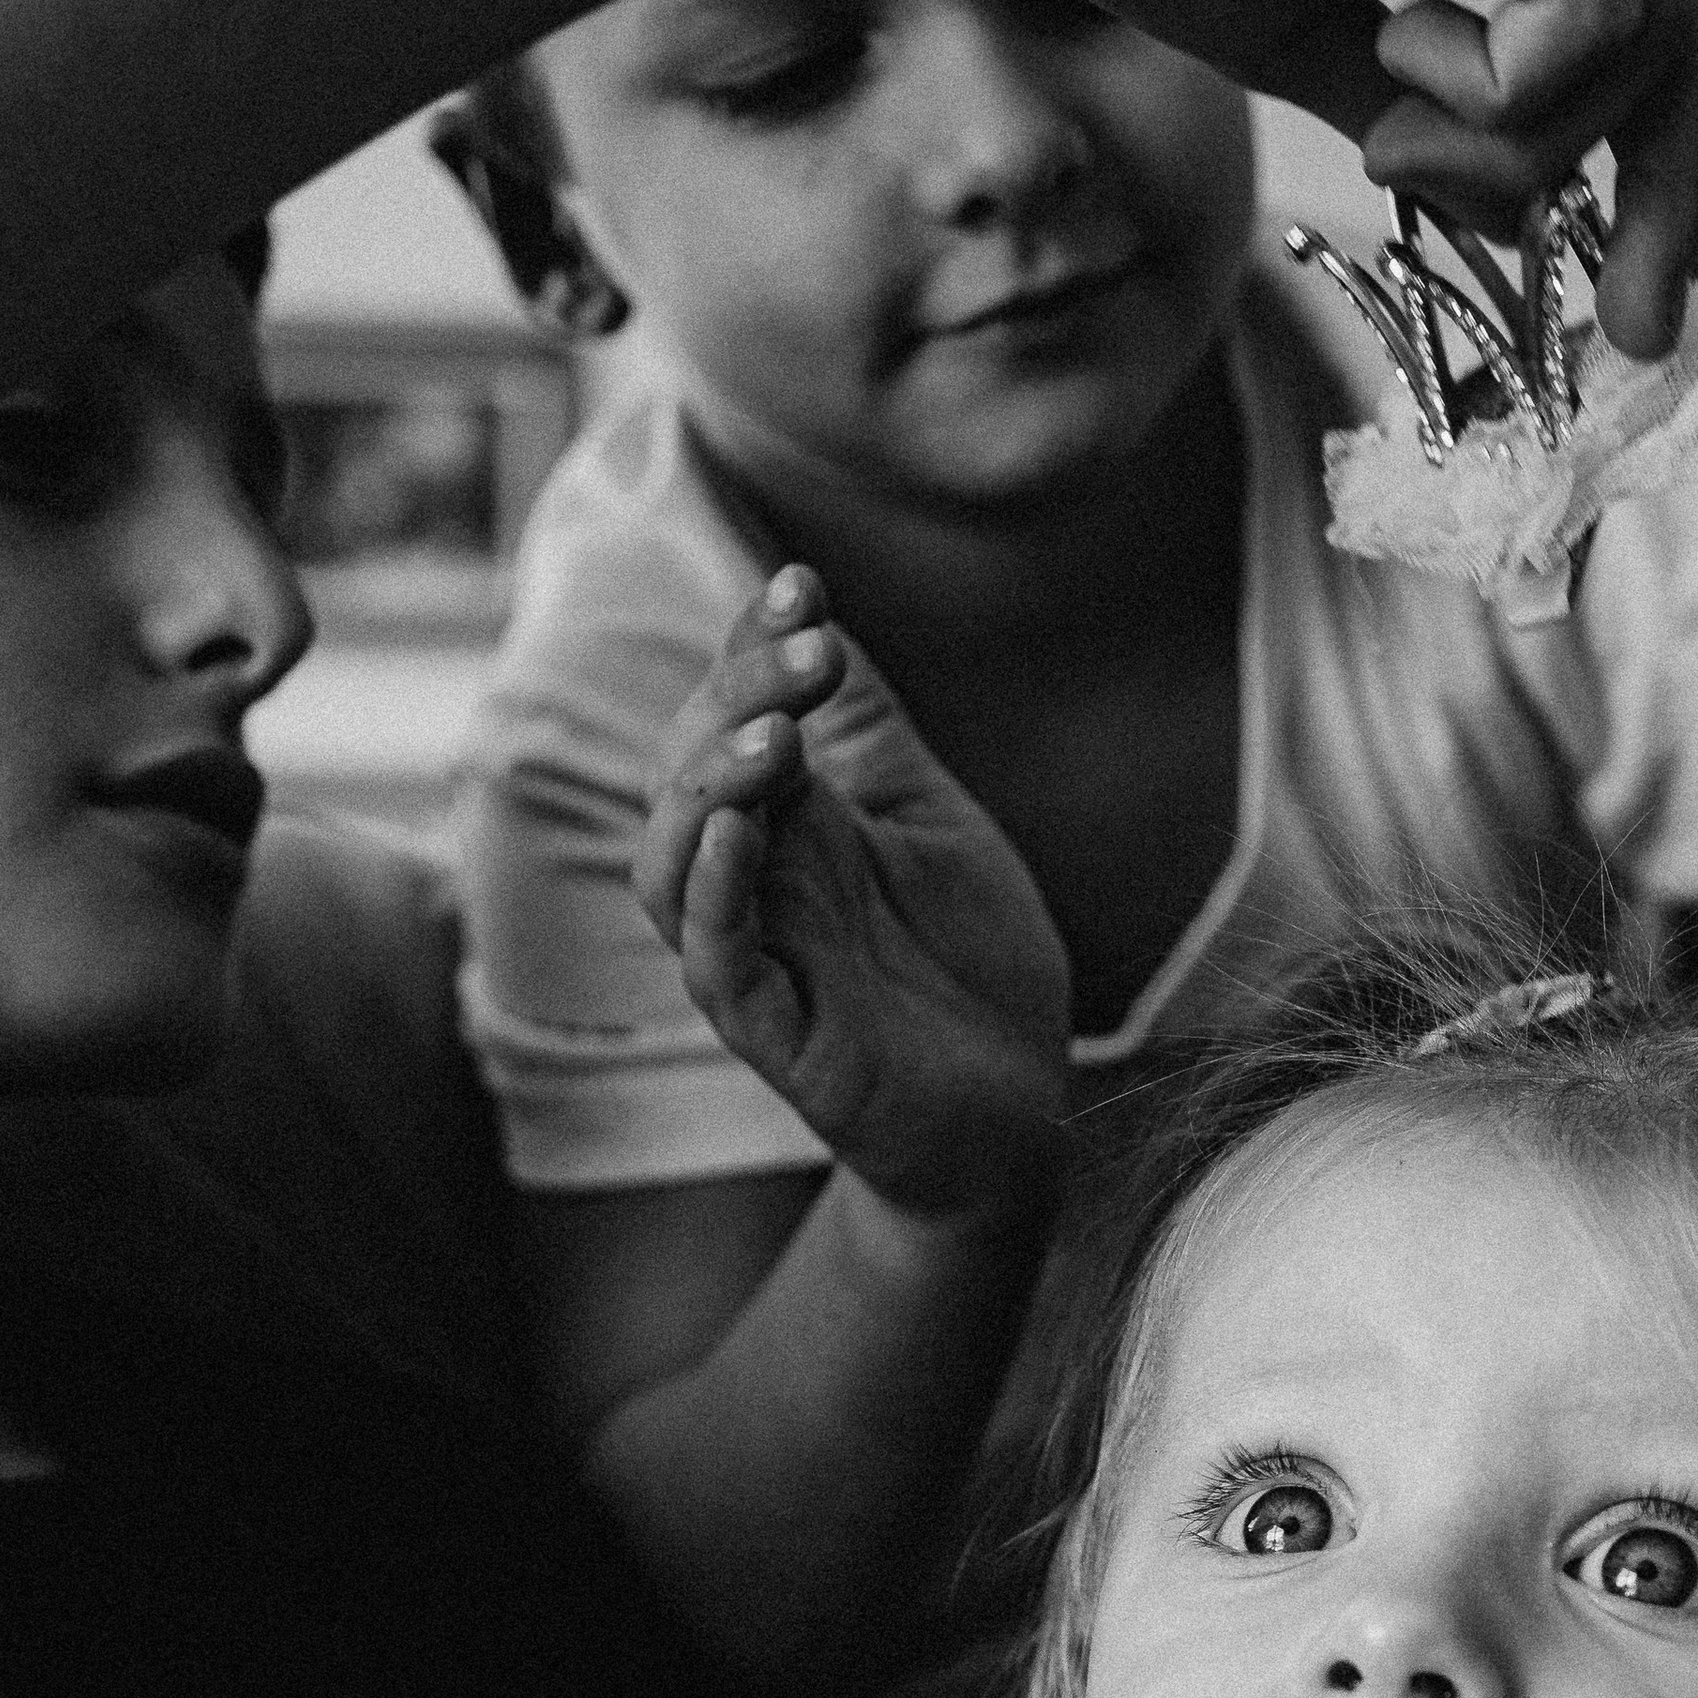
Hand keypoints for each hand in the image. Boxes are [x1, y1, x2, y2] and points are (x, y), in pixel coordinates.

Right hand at [634, 566, 1071, 1220]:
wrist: (1024, 1111)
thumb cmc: (974, 969)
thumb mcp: (935, 822)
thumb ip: (875, 736)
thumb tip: (817, 611)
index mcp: (793, 823)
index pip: (732, 715)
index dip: (752, 647)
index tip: (802, 587)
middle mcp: (759, 882)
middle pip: (689, 772)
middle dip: (739, 697)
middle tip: (814, 652)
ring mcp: (760, 956)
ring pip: (673, 864)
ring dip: (712, 789)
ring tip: (777, 740)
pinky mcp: (775, 1033)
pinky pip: (715, 960)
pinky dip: (716, 892)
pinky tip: (747, 830)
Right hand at [974, 0, 1697, 360]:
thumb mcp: (1294, 34)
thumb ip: (1407, 112)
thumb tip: (1516, 216)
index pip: (1643, 0)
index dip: (1667, 153)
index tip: (1650, 300)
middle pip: (1683, 10)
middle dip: (1665, 189)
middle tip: (1634, 325)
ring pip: (1648, 28)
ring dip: (1518, 144)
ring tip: (1390, 125)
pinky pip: (1587, 20)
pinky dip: (1497, 97)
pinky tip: (1396, 54)